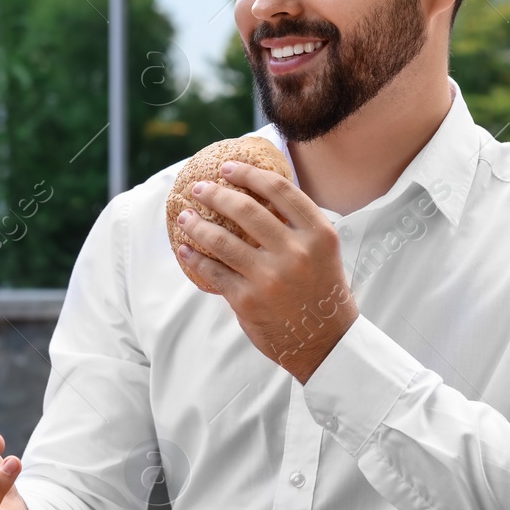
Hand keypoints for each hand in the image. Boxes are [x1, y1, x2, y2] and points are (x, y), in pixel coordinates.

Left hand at [174, 159, 357, 382]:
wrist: (325, 341)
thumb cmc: (322, 291)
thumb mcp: (323, 252)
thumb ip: (298, 226)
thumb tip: (256, 194)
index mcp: (318, 234)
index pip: (280, 190)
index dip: (249, 174)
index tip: (229, 167)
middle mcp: (295, 252)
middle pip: (246, 210)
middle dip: (216, 194)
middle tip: (199, 188)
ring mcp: (270, 277)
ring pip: (222, 240)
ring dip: (197, 224)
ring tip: (185, 216)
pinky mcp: (247, 299)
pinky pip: (213, 271)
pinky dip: (195, 258)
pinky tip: (185, 249)